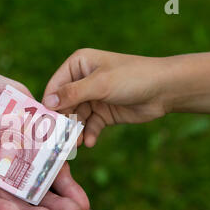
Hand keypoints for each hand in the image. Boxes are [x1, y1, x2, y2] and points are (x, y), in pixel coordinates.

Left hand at [0, 59, 89, 209]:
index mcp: (18, 150)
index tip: (82, 201)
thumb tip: (63, 140)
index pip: (44, 174)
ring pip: (6, 199)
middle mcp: (1, 167)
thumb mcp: (16, 97)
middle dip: (52, 205)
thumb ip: (38, 118)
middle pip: (29, 193)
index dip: (64, 187)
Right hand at [42, 49, 167, 146]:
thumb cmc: (133, 77)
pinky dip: (89, 134)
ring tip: (76, 144)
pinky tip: (90, 142)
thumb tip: (47, 102)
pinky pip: (90, 125)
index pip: (55, 86)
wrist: (165, 90)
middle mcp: (82, 80)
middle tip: (59, 140)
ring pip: (76, 117)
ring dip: (75, 131)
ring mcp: (93, 97)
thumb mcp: (100, 84)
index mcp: (78, 65)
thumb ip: (72, 93)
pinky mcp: (103, 112)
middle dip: (63, 122)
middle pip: (64, 105)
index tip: (44, 124)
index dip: (49, 104)